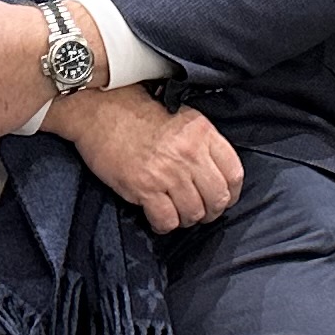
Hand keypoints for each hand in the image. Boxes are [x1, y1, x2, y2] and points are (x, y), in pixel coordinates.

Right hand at [58, 88, 241, 233]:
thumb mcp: (182, 118)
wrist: (100, 109)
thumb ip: (202, 143)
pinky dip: (163, 224)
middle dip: (210, 211)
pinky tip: (156, 217)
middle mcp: (189, 153)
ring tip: (175, 213)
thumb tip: (213, 175)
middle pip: (217, 198)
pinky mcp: (144, 187)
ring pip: (193, 213)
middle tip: (198, 212)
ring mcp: (167, 172)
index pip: (234, 174)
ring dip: (185, 219)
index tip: (222, 199)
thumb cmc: (138, 113)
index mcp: (202, 133)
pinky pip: (166, 220)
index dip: (230, 194)